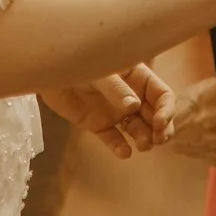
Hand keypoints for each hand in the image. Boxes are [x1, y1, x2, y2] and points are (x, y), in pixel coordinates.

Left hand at [41, 63, 176, 159]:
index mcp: (137, 77)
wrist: (50, 70)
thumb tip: (134, 107)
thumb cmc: (80, 62)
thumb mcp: (100, 73)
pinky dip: (119, 147)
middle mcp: (130, 96)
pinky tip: (124, 153)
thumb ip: (116, 89)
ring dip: (143, 138)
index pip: (162, 95)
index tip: (160, 123)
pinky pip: (112, 138)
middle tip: (158, 140)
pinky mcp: (98, 125)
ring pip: (137, 129)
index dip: (166, 110)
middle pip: (154, 115)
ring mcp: (115, 111)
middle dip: (161, 129)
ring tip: (141, 145)